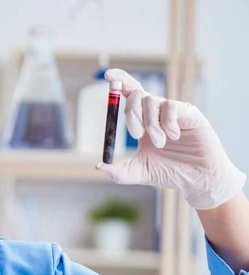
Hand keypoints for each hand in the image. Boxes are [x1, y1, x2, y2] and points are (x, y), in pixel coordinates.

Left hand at [97, 69, 245, 209]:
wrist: (196, 178)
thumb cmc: (169, 173)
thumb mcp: (138, 173)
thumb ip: (118, 172)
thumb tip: (99, 166)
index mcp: (143, 123)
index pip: (128, 96)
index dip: (119, 83)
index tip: (107, 75)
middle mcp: (156, 114)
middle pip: (136, 94)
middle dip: (131, 112)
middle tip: (138, 135)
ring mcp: (173, 111)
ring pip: (151, 101)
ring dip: (151, 126)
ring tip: (160, 144)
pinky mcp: (189, 112)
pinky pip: (170, 107)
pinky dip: (167, 123)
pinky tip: (175, 136)